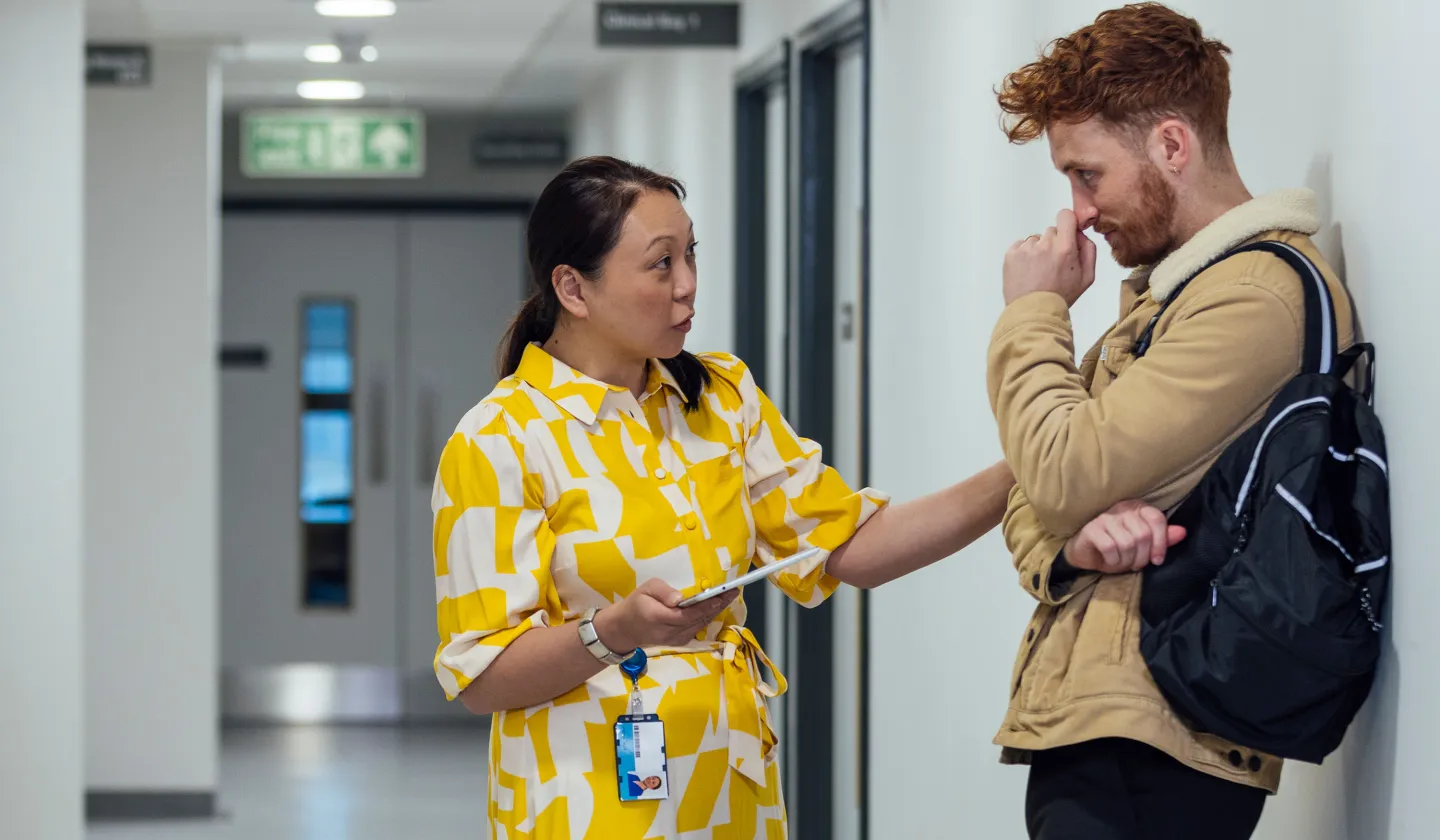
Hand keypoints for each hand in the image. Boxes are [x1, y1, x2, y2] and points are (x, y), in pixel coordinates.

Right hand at [593, 578, 740, 650]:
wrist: (625, 629)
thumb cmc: (636, 604)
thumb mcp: (645, 589)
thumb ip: (663, 592)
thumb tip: (680, 599)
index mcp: (658, 618)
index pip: (687, 614)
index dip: (706, 605)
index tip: (722, 594)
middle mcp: (669, 633)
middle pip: (698, 619)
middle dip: (717, 605)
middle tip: (732, 591)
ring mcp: (675, 640)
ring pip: (700, 625)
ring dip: (715, 611)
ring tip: (728, 596)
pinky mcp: (679, 642)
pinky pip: (696, 628)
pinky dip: (707, 617)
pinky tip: (715, 606)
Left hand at [1003, 209, 1097, 305]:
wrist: (1033, 312)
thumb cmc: (1060, 296)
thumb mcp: (1087, 277)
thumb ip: (1089, 250)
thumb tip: (1080, 234)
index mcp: (1065, 248)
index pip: (1065, 216)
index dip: (1067, 222)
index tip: (1067, 231)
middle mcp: (1044, 245)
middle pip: (1051, 231)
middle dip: (1054, 243)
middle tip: (1052, 263)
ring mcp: (1026, 249)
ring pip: (1035, 239)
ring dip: (1038, 250)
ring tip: (1039, 270)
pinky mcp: (1011, 254)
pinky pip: (1020, 246)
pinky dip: (1024, 255)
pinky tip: (1028, 271)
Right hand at [1063, 499, 1185, 573]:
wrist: (1086, 553)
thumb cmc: (1117, 548)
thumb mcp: (1143, 546)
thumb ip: (1162, 539)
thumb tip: (1182, 532)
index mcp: (1137, 508)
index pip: (1156, 519)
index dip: (1161, 542)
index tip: (1157, 560)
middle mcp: (1122, 508)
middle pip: (1143, 535)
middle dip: (1141, 557)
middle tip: (1135, 565)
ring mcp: (1105, 517)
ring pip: (1127, 543)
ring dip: (1126, 561)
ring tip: (1121, 563)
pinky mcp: (1092, 528)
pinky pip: (1110, 548)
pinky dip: (1112, 561)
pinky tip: (1109, 560)